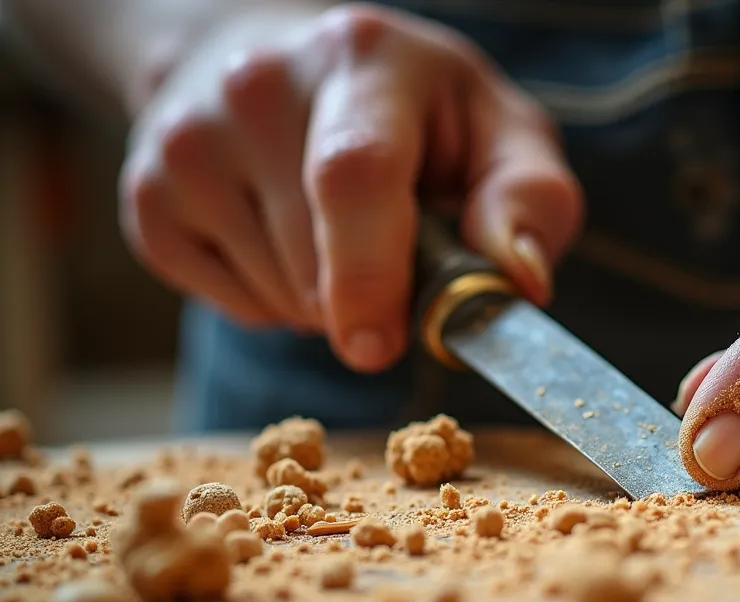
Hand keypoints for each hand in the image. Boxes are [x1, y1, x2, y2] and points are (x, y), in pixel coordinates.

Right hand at [119, 3, 581, 371]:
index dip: (370, 273)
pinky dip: (278, 305)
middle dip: (374, 300)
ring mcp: (186, 145)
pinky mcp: (148, 201)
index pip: (353, 174)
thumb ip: (530, 198)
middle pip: (315, 261)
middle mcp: (255, 88)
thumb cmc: (410, 110)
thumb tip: (522, 279)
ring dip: (330, 304)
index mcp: (360, 58)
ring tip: (338, 233)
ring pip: (277, 297)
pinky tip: (288, 239)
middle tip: (401, 256)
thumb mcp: (495, 128)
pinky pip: (234, 308)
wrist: (269, 62)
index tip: (380, 344)